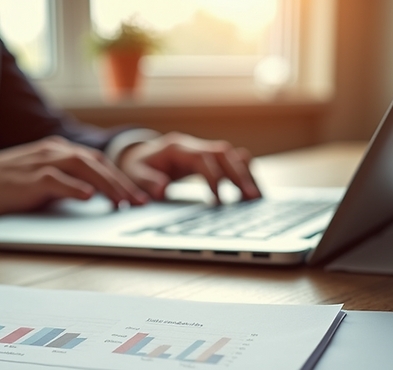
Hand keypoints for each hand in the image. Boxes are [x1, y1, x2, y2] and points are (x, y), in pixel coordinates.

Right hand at [0, 136, 149, 218]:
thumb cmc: (8, 184)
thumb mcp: (42, 179)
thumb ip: (66, 182)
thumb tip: (94, 197)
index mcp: (59, 151)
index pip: (97, 162)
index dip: (119, 178)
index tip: (136, 196)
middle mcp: (54, 151)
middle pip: (96, 163)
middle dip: (120, 183)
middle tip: (138, 202)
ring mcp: (42, 162)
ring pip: (83, 168)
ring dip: (106, 185)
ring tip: (122, 201)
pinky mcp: (30, 177)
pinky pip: (57, 180)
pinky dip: (74, 187)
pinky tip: (89, 196)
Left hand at [116, 132, 260, 201]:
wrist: (138, 156)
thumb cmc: (136, 167)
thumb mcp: (134, 175)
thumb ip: (146, 182)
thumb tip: (160, 190)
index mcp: (176, 148)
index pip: (202, 158)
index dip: (213, 177)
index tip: (218, 201)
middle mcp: (193, 145)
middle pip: (224, 153)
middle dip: (239, 175)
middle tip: (251, 198)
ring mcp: (203, 149)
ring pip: (232, 155)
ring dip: (246, 174)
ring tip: (257, 198)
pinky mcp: (209, 157)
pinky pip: (232, 160)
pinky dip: (244, 173)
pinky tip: (251, 192)